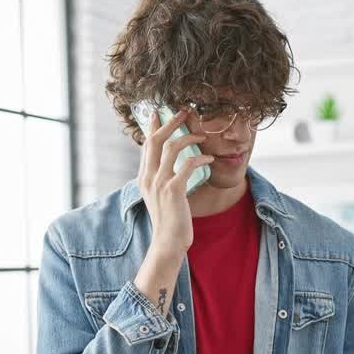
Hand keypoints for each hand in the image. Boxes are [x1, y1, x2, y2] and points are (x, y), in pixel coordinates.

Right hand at [137, 106, 213, 254]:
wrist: (168, 242)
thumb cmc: (169, 220)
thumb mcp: (159, 196)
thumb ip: (162, 178)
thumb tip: (173, 163)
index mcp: (143, 177)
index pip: (146, 145)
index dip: (153, 126)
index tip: (159, 112)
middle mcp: (148, 177)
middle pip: (156, 140)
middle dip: (170, 122)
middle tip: (184, 113)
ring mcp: (159, 183)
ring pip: (172, 148)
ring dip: (189, 138)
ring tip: (202, 136)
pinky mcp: (173, 191)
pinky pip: (188, 165)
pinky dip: (201, 158)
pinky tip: (210, 159)